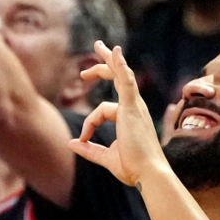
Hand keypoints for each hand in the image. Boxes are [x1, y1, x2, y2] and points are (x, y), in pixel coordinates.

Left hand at [68, 41, 169, 186]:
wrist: (148, 174)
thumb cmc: (134, 168)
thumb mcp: (107, 157)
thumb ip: (89, 150)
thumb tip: (71, 143)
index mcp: (130, 118)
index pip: (103, 110)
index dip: (89, 123)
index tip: (82, 138)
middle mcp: (134, 109)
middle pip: (119, 80)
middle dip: (104, 66)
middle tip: (93, 53)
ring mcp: (134, 107)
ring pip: (121, 76)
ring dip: (109, 60)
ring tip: (98, 45)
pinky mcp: (132, 108)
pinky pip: (126, 80)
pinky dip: (120, 65)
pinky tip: (114, 51)